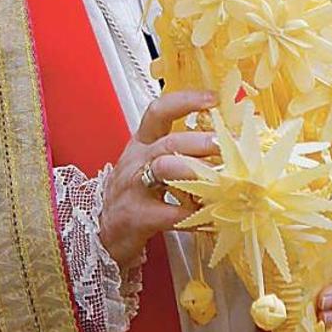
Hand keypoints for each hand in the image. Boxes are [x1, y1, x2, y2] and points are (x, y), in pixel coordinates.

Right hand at [99, 90, 217, 270]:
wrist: (103, 232)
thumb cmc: (133, 195)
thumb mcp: (149, 166)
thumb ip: (180, 154)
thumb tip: (225, 146)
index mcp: (142, 144)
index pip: (159, 112)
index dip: (185, 101)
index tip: (213, 99)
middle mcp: (137, 160)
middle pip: (169, 142)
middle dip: (201, 141)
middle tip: (228, 144)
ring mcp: (134, 188)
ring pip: (165, 170)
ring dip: (197, 171)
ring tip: (224, 178)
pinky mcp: (138, 216)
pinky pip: (171, 213)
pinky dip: (196, 217)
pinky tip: (213, 219)